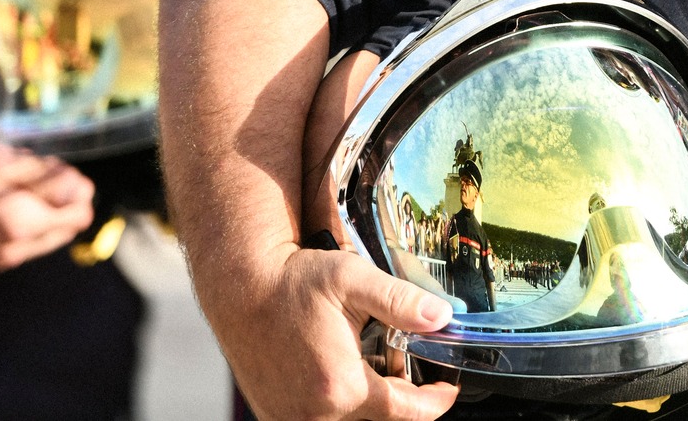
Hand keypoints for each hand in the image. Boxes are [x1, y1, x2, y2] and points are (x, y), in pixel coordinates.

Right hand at [0, 123, 94, 268]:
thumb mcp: (5, 158)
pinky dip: (25, 217)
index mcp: (16, 223)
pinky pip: (28, 237)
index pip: (79, 213)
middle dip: (58, 198)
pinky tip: (3, 199)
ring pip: (48, 231)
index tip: (53, 170)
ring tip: (12, 185)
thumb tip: (82, 193)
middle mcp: (9, 249)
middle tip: (30, 174)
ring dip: (41, 207)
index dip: (74, 187)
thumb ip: (49, 179)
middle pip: (66, 224)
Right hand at [213, 245, 457, 420]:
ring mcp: (290, 417)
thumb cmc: (291, 283)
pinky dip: (338, 398)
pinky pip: (320, 415)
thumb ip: (402, 302)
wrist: (239, 288)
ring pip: (349, 418)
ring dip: (367, 397)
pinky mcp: (274, 413)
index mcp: (340, 386)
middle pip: (377, 416)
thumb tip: (442, 318)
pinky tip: (339, 368)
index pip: (406, 411)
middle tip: (410, 363)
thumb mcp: (354, 280)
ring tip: (374, 361)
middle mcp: (314, 412)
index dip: (434, 402)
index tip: (448, 390)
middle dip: (400, 394)